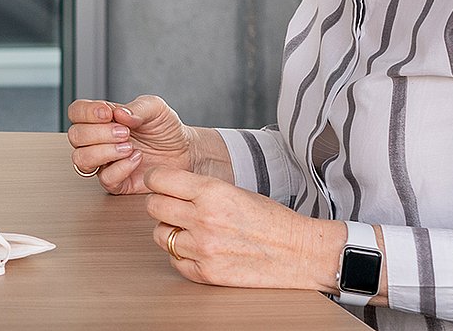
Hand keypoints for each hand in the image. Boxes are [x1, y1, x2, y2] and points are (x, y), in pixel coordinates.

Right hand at [67, 95, 226, 193]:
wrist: (185, 152)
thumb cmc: (166, 129)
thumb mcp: (156, 108)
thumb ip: (137, 107)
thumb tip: (118, 114)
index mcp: (101, 119)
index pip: (76, 112)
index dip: (86, 113)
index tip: (108, 113)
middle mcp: (98, 141)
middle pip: (75, 136)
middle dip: (98, 133)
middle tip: (124, 133)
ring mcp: (104, 162)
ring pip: (81, 159)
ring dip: (104, 152)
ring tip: (128, 147)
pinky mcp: (116, 182)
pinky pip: (105, 179)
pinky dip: (120, 168)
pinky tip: (136, 159)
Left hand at [144, 167, 345, 291]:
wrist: (300, 253)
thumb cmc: (272, 221)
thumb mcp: (234, 191)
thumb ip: (199, 189)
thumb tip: (166, 186)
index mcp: (212, 192)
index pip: (158, 179)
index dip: (155, 180)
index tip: (158, 183)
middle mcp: (203, 219)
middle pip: (153, 207)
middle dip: (161, 206)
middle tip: (174, 208)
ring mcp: (203, 248)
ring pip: (160, 236)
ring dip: (171, 233)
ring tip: (192, 231)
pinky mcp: (206, 273)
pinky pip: (175, 261)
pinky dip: (183, 257)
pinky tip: (200, 250)